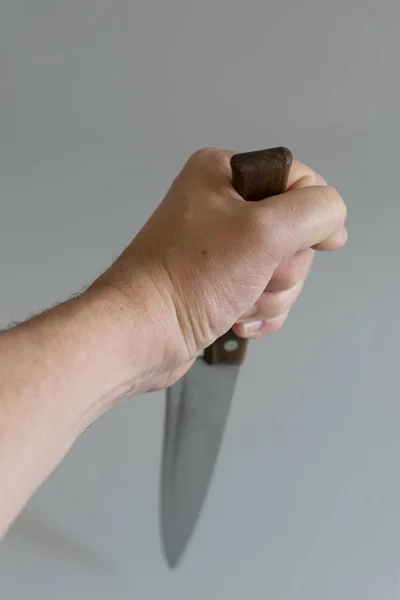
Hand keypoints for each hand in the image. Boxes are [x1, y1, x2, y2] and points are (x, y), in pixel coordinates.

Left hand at [91, 148, 346, 391]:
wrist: (143, 332)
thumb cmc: (195, 276)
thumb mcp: (265, 232)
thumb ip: (315, 212)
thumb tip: (332, 221)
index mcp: (224, 173)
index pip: (298, 181)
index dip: (314, 216)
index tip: (318, 245)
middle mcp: (221, 204)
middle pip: (294, 231)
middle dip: (283, 266)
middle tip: (255, 277)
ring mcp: (220, 247)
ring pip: (282, 267)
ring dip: (270, 294)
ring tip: (238, 301)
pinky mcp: (219, 282)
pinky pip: (264, 292)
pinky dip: (259, 310)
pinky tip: (236, 318)